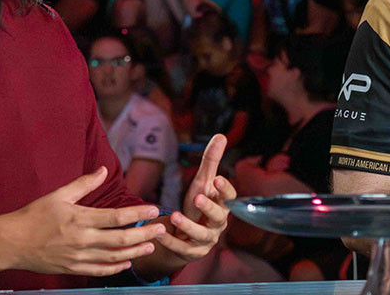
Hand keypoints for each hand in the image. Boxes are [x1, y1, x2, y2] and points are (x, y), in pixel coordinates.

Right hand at [5, 166, 164, 275]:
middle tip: (161, 230)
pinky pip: (99, 271)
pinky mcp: (72, 269)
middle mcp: (82, 240)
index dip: (138, 214)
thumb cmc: (34, 216)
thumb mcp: (59, 195)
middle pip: (120, 239)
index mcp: (80, 218)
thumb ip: (84, 184)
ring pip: (113, 257)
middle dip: (144, 235)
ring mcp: (78, 257)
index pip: (117, 217)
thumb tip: (103, 170)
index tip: (153, 210)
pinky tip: (127, 263)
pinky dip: (115, 268)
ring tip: (150, 247)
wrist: (12, 243)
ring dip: (135, 252)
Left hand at [155, 134, 235, 261]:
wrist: (186, 236)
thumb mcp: (202, 182)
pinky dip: (170, 241)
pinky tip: (159, 232)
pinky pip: (182, 248)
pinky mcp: (191, 252)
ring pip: (201, 235)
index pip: (230, 198)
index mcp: (222, 206)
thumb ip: (211, 161)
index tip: (218, 179)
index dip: (225, 190)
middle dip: (209, 208)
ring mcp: (205, 240)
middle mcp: (217, 224)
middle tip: (198, 197)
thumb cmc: (198, 205)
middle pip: (219, 217)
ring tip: (174, 216)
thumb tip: (221, 135)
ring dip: (188, 226)